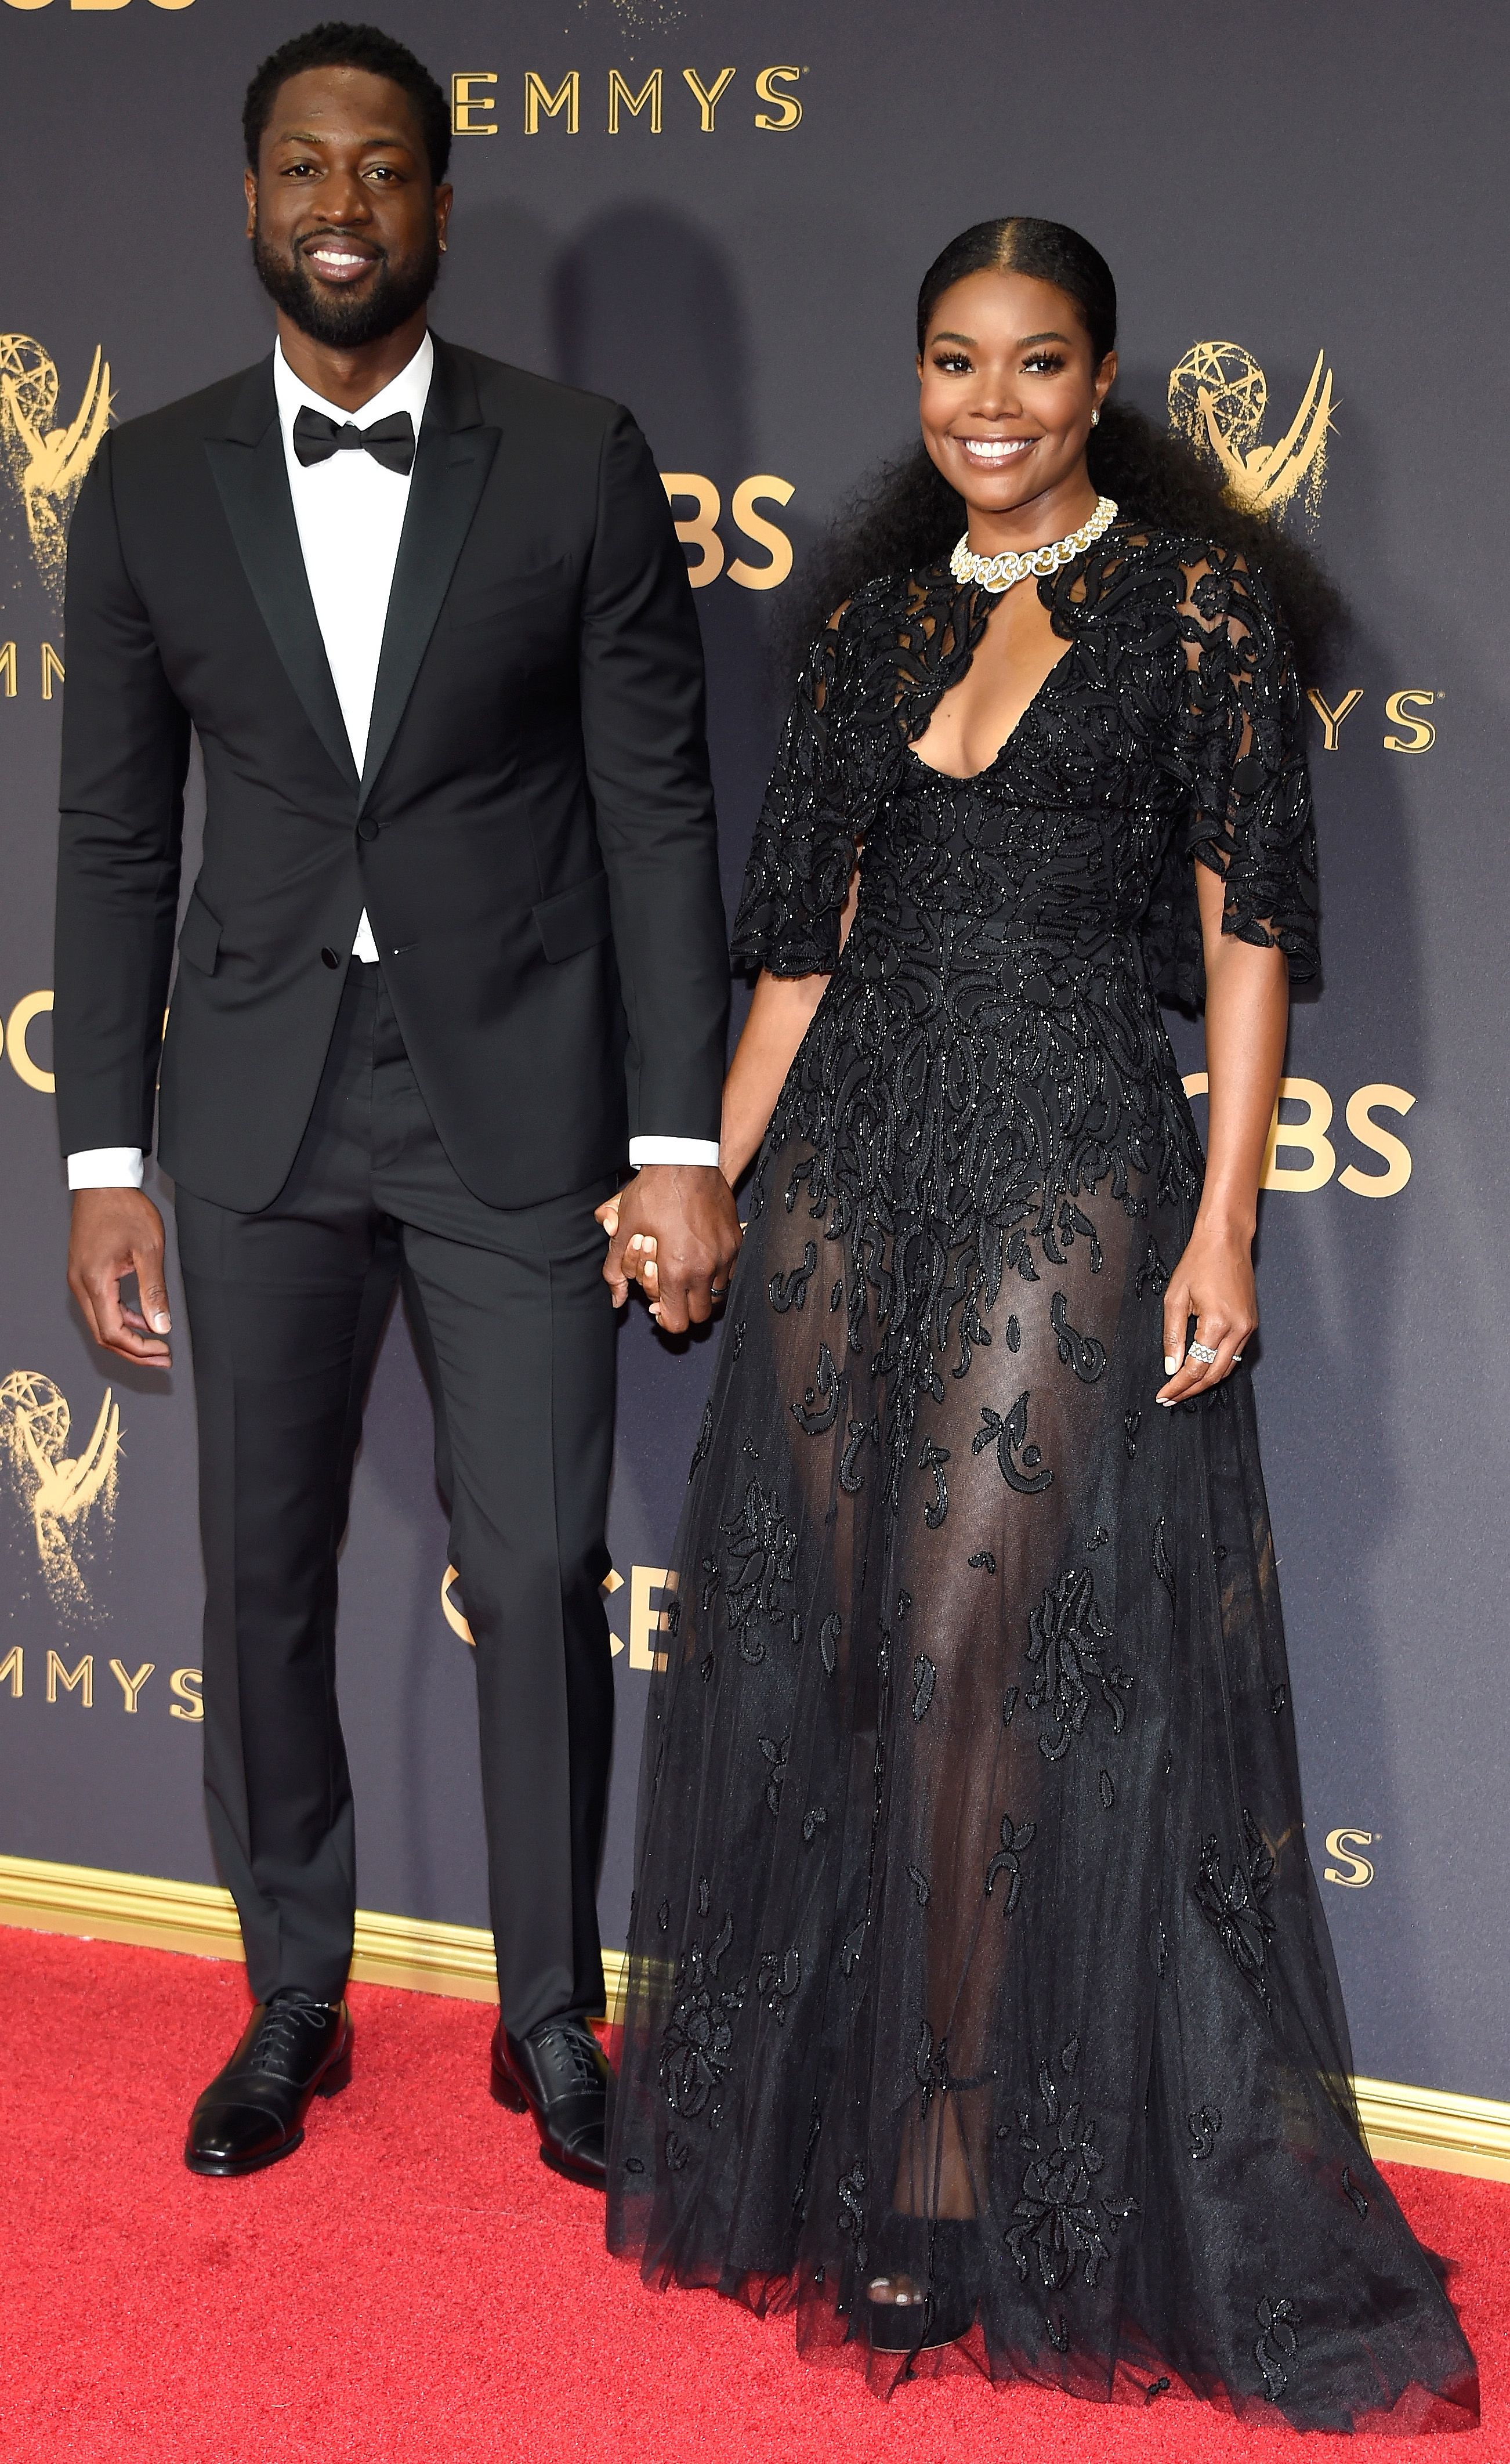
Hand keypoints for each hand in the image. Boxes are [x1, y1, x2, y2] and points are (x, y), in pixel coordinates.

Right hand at [68, 1188, 172, 1366]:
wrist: (103, 1182)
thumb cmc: (124, 1210)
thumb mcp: (148, 1250)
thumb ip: (154, 1291)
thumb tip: (161, 1326)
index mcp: (95, 1282)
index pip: (113, 1332)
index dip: (139, 1349)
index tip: (163, 1352)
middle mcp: (81, 1285)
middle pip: (103, 1334)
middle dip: (133, 1351)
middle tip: (162, 1359)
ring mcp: (79, 1279)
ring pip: (100, 1322)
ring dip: (128, 1336)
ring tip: (157, 1344)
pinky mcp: (84, 1273)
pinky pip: (100, 1306)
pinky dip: (121, 1318)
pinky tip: (142, 1319)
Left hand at [596, 1164, 740, 1333]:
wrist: (685, 1160)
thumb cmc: (653, 1193)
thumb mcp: (624, 1230)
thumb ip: (616, 1270)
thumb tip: (616, 1299)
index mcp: (676, 1270)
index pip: (677, 1322)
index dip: (666, 1320)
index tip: (660, 1309)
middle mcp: (705, 1268)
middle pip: (699, 1316)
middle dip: (684, 1310)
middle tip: (672, 1294)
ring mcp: (725, 1256)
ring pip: (717, 1296)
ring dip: (701, 1293)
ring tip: (686, 1276)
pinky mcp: (736, 1242)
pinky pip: (730, 1273)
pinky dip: (716, 1275)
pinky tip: (701, 1259)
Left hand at [1157, 1216, 1254, 1403]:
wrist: (1225, 1241)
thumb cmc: (1199, 1263)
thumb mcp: (1175, 1299)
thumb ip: (1172, 1337)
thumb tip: (1171, 1367)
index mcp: (1217, 1323)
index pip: (1196, 1368)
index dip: (1178, 1385)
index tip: (1164, 1395)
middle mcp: (1238, 1329)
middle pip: (1214, 1375)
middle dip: (1191, 1390)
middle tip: (1171, 1398)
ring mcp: (1248, 1327)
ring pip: (1227, 1368)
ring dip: (1205, 1381)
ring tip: (1183, 1389)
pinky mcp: (1251, 1323)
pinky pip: (1235, 1354)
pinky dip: (1218, 1366)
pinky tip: (1202, 1370)